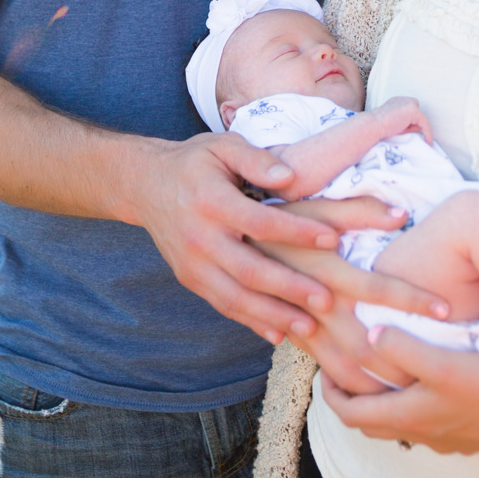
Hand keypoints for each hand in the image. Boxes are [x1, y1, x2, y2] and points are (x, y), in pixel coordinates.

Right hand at [129, 131, 342, 343]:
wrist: (146, 185)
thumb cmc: (195, 163)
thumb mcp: (223, 146)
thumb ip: (256, 159)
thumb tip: (290, 178)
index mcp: (210, 202)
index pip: (260, 223)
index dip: (297, 233)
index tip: (333, 239)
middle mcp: (199, 237)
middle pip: (249, 270)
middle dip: (290, 288)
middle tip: (327, 300)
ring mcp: (192, 264)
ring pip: (235, 297)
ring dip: (273, 315)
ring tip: (310, 327)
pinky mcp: (190, 279)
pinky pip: (223, 305)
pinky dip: (251, 321)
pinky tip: (280, 333)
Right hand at [252, 198, 448, 389]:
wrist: (200, 222)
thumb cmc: (271, 212)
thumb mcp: (311, 201)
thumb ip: (356, 209)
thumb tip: (401, 215)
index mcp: (321, 262)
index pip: (377, 285)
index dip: (412, 297)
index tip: (447, 310)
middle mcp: (306, 296)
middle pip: (362, 339)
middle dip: (401, 356)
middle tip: (439, 367)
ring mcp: (290, 319)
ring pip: (335, 364)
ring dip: (372, 380)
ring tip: (409, 388)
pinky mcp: (275, 329)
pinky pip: (310, 363)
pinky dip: (338, 381)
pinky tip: (364, 389)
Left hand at [322, 325, 478, 452]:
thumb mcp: (444, 363)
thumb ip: (402, 349)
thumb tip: (368, 334)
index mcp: (405, 416)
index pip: (349, 412)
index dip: (329, 392)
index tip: (322, 369)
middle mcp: (420, 432)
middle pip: (369, 422)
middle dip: (350, 398)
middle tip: (343, 372)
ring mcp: (444, 437)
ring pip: (397, 424)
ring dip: (380, 403)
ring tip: (378, 377)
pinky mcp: (465, 434)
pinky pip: (424, 424)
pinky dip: (409, 407)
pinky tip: (423, 387)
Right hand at [373, 96, 432, 144]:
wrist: (371, 126)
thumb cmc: (377, 129)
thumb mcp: (393, 125)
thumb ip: (405, 124)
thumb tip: (419, 128)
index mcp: (395, 102)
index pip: (408, 110)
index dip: (409, 122)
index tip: (409, 133)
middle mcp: (401, 100)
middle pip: (416, 111)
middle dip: (413, 122)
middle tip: (403, 132)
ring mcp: (407, 103)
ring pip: (420, 117)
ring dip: (413, 127)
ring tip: (402, 134)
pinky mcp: (413, 110)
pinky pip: (424, 123)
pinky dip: (427, 133)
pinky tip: (427, 142)